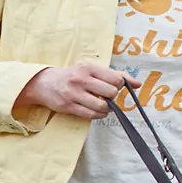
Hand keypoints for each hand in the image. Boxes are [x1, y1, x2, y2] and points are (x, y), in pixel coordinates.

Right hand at [15, 63, 135, 119]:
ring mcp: (74, 93)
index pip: (116, 78)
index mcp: (88, 67)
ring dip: (107, 108)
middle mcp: (81, 79)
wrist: (44, 83)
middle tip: (107, 95)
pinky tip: (97, 110)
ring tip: (104, 104)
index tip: (114, 86)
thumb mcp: (91, 69)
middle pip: (112, 92)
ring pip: (102, 106)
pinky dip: (99, 114)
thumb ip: (115, 74)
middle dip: (113, 96)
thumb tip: (138, 83)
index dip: (120, 85)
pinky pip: (92, 114)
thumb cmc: (72, 75)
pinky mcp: (69, 106)